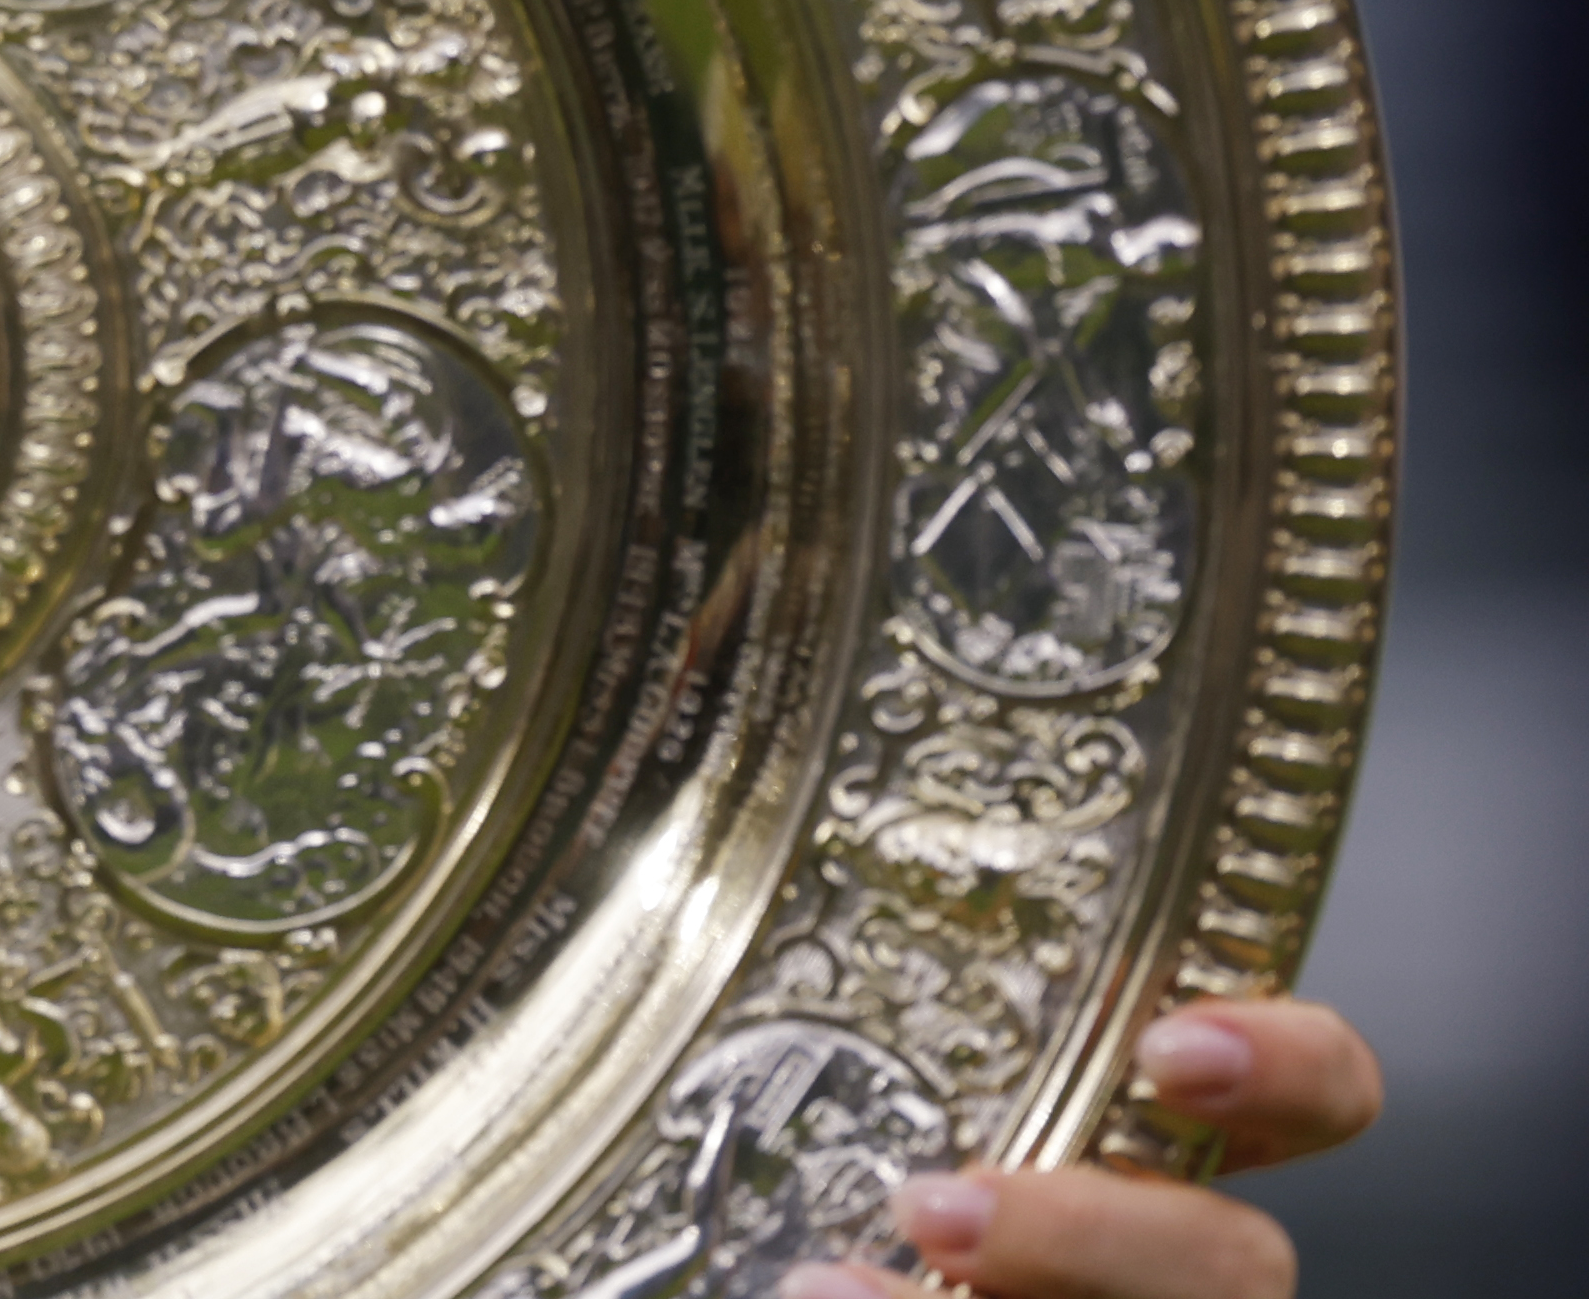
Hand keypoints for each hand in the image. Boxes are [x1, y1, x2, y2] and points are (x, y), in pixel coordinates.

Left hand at [782, 996, 1381, 1297]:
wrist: (740, 1248)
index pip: (1316, 1091)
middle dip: (1098, 1239)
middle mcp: (1165, 1252)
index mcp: (1147, 1130)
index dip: (1285, 1067)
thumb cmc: (783, 1123)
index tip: (1168, 1046)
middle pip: (1240, 1263)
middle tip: (934, 1205)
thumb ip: (834, 944)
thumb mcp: (827, 1023)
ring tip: (826, 1291)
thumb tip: (707, 776)